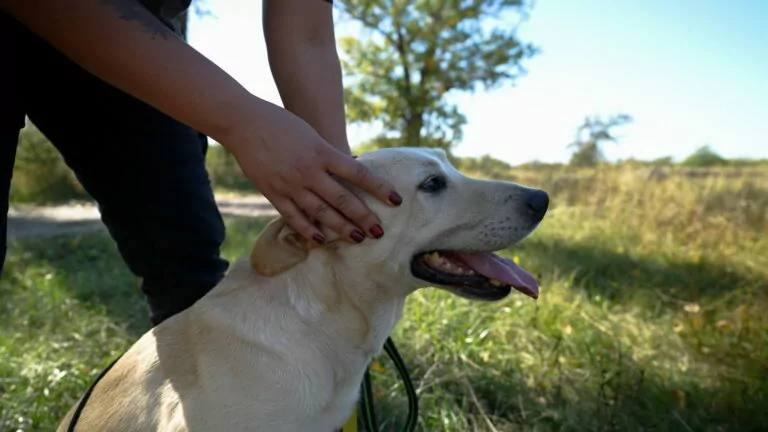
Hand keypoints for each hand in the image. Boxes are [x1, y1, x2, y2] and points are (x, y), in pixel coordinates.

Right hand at [222, 101, 401, 244]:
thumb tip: (353, 172)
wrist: (244, 123)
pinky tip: (322, 239)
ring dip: (341, 228)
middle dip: (363, 217)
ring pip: (321, 212)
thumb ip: (329, 156)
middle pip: (342, 199)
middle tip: (379, 232)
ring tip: (358, 238)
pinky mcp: (273, 193)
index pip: (358, 174)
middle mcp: (308, 171)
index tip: (396, 201)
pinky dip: (308, 230)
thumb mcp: (312, 136)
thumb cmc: (282, 124)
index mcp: (322, 152)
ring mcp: (290, 184)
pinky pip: (294, 217)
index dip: (379, 188)